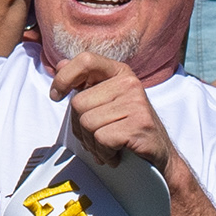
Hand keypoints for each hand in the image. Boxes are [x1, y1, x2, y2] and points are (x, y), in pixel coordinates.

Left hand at [51, 49, 179, 173]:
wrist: (159, 155)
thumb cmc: (128, 128)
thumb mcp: (106, 101)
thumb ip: (85, 83)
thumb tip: (60, 64)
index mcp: (119, 72)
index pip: (85, 60)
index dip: (64, 77)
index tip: (56, 95)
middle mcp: (129, 82)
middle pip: (78, 102)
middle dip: (79, 127)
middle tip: (96, 137)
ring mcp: (136, 102)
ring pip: (87, 123)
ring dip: (92, 143)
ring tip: (107, 147)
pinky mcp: (139, 123)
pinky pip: (102, 139)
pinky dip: (104, 153)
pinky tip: (116, 154)